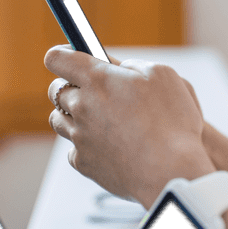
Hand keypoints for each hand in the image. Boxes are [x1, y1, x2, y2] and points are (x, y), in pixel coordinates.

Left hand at [44, 46, 215, 205]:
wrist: (170, 172)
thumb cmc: (172, 122)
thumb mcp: (161, 75)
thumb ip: (132, 66)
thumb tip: (117, 69)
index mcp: (97, 79)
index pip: (57, 58)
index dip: (63, 56)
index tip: (72, 59)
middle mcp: (80, 106)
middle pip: (55, 90)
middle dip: (71, 87)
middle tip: (96, 92)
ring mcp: (79, 136)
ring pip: (58, 120)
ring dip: (72, 116)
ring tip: (100, 120)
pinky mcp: (83, 162)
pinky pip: (74, 149)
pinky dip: (86, 146)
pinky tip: (109, 147)